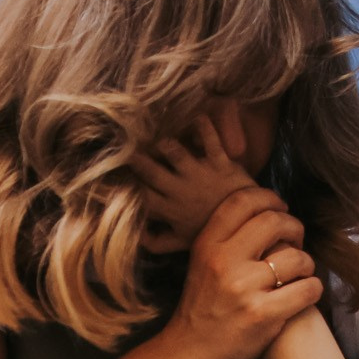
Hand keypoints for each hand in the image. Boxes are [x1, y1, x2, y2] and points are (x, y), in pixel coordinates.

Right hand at [131, 110, 260, 252]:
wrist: (250, 224)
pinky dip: (204, 126)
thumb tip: (133, 236)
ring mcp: (200, 174)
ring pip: (174, 151)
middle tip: (125, 147)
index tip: (108, 176)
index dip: (120, 186)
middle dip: (135, 158)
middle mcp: (180, 189)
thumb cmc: (212, 230)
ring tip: (158, 137)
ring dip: (164, 142)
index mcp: (169, 208)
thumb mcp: (182, 242)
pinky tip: (196, 116)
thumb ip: (156, 242)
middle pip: (149, 169)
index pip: (138, 195)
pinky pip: (211, 139)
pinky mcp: (221, 162)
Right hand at [163, 187, 320, 358]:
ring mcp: (243, 288)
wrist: (191, 356)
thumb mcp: (202, 265)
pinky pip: (308, 288)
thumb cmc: (203, 309)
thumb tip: (269, 211)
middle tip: (295, 242)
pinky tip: (304, 294)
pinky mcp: (263, 314)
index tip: (281, 208)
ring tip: (298, 275)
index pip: (242, 201)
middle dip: (294, 228)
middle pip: (275, 221)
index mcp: (207, 245)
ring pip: (297, 257)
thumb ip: (228, 240)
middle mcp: (223, 262)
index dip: (269, 197)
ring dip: (306, 264)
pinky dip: (313, 289)